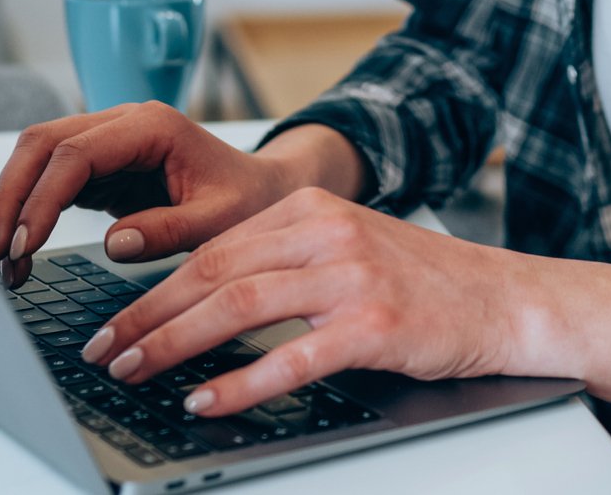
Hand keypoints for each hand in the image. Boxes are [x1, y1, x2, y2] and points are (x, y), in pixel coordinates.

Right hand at [0, 101, 314, 284]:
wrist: (264, 189)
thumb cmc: (249, 200)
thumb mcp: (220, 221)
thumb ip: (171, 230)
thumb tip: (115, 244)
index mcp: (152, 125)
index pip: (76, 153)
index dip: (42, 198)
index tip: (25, 244)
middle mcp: (122, 123)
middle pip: (42, 143)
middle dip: (10, 196)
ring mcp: (108, 140)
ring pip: (37, 155)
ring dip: (12, 202)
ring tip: (1, 259)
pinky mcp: (100, 165)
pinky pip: (50, 177)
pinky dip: (29, 209)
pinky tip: (21, 248)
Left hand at [78, 186, 554, 417]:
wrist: (505, 300)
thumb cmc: (424, 284)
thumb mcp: (347, 250)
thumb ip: (281, 263)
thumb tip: (199, 302)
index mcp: (311, 210)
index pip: (211, 248)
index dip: (153, 288)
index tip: (114, 321)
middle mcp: (326, 234)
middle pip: (213, 272)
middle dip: (147, 316)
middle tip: (105, 351)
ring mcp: (351, 278)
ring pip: (238, 306)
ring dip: (174, 344)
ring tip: (136, 371)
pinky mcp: (374, 327)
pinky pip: (291, 358)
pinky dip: (239, 383)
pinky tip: (205, 400)